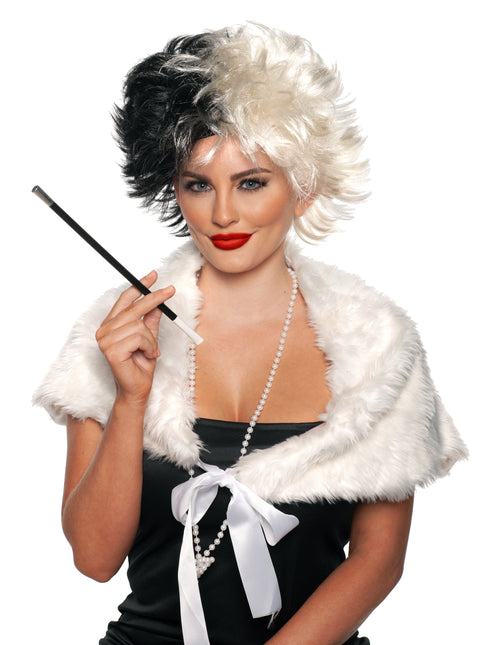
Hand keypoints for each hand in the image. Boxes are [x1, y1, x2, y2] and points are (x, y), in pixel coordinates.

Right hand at [95, 271, 174, 406]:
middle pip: (133, 307)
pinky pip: (139, 337)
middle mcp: (105, 330)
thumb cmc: (141, 365)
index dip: (139, 286)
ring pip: (139, 325)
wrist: (138, 389)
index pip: (124, 300)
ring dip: (151, 339)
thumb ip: (151, 320)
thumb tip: (158, 302)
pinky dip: (149, 347)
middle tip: (171, 290)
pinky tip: (145, 356)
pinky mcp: (111, 350)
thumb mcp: (150, 338)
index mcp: (111, 325)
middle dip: (154, 298)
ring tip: (150, 351)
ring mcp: (105, 340)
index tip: (153, 274)